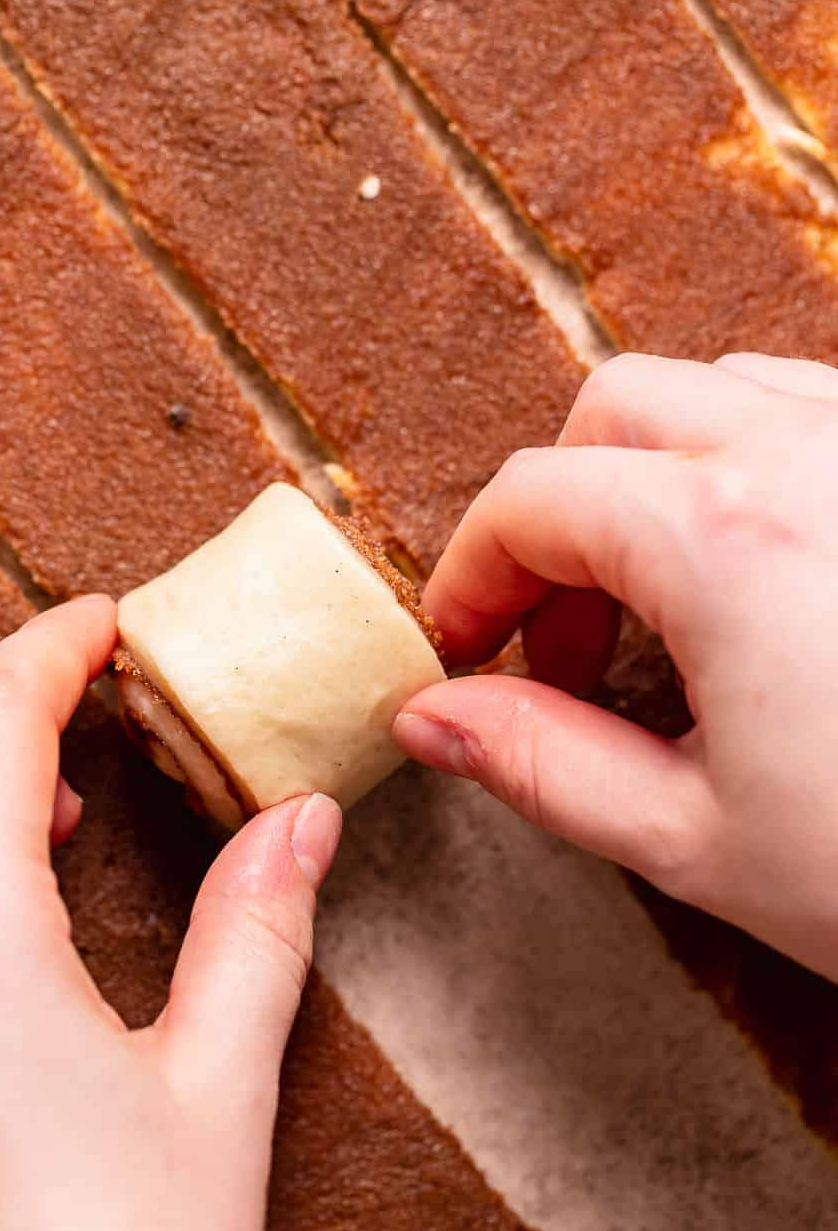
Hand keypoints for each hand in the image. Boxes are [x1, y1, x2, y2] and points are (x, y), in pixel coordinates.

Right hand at [395, 351, 837, 981]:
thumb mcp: (698, 841)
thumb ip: (543, 764)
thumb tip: (431, 718)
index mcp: (723, 542)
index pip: (534, 498)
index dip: (472, 575)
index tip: (464, 649)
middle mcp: (808, 456)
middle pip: (615, 404)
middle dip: (558, 510)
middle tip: (564, 638)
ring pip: (724, 389)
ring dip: (656, 476)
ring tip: (670, 608)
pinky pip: (819, 412)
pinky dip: (757, 467)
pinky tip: (772, 581)